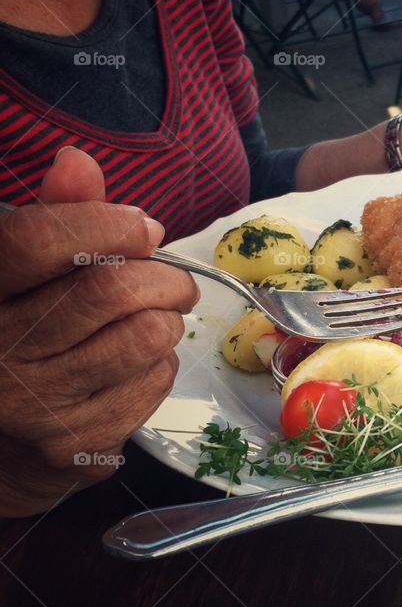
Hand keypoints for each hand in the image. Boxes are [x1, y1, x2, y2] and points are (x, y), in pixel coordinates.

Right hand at [0, 148, 198, 516]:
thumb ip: (53, 220)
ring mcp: (35, 406)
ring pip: (145, 336)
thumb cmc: (20, 343)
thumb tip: (78, 161)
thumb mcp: (21, 279)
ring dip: (166, 321)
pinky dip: (161, 364)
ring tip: (153, 321)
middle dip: (164, 277)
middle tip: (175, 281)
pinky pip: (154, 382)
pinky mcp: (76, 445)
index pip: (37, 242)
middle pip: (110, 290)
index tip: (142, 228)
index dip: (104, 224)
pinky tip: (136, 365)